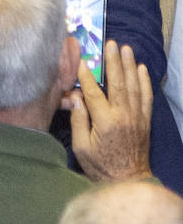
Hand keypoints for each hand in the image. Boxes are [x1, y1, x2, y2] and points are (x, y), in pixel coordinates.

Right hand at [69, 40, 152, 180]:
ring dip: (129, 66)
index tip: (81, 61)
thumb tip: (76, 97)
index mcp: (105, 122)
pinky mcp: (145, 121)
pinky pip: (146, 97)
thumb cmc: (100, 165)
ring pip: (133, 86)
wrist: (129, 180)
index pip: (94, 92)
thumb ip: (79, 120)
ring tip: (125, 49)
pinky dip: (144, 82)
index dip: (86, 76)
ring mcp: (137, 117)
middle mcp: (123, 116)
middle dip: (113, 62)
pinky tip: (140, 69)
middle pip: (117, 83)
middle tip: (110, 44)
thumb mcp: (81, 147)